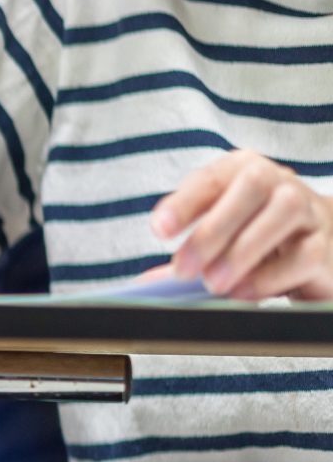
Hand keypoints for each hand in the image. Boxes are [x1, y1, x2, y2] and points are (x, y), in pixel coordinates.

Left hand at [149, 149, 332, 300]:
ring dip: (242, 251)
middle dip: (212, 229)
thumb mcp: (222, 235)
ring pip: (280, 216)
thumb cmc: (257, 233)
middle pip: (249, 189)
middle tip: (184, 268)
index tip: (159, 230)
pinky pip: (303, 255)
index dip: (184, 203)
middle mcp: (277, 181)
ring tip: (213, 283)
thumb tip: (146, 285)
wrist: (322, 242)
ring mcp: (308, 210)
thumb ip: (188, 255)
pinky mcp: (327, 245)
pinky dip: (270, 276)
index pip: (210, 178)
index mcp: (241, 169)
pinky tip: (243, 292)